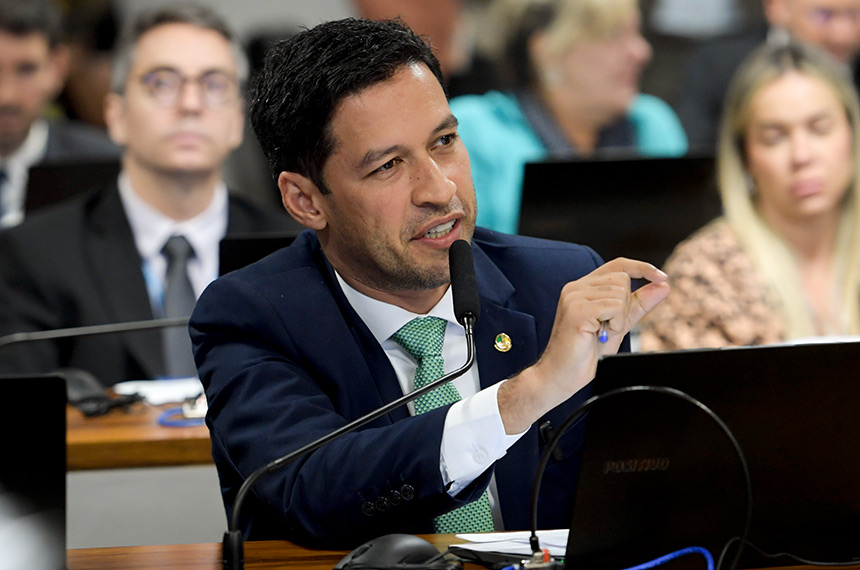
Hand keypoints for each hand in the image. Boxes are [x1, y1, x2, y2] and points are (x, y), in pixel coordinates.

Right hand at [498, 258, 669, 433]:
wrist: (562, 375)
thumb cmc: (585, 352)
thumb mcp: (619, 324)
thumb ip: (638, 303)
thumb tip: (662, 285)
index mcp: (583, 287)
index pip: (617, 265)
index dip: (641, 267)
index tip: (661, 277)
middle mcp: (576, 287)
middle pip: (622, 279)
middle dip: (626, 305)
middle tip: (609, 326)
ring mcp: (574, 297)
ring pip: (620, 293)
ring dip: (619, 317)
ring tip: (601, 332)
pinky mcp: (577, 310)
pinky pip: (614, 307)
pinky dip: (615, 323)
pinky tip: (600, 334)